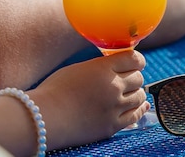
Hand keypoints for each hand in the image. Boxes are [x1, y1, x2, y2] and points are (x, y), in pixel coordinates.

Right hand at [29, 50, 148, 149]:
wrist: (44, 117)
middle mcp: (113, 86)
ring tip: (127, 94)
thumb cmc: (54, 91)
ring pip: (140, 96)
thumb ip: (99, 67)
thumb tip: (114, 67)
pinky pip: (136, 115)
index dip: (137, 61)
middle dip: (133, 77)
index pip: (134, 59)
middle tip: (126, 80)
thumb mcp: (77, 69)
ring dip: (135, 93)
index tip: (135, 63)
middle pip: (138, 78)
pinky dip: (139, 109)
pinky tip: (141, 106)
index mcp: (103, 68)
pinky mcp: (112, 125)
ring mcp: (114, 107)